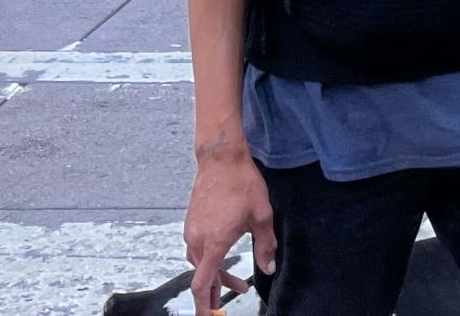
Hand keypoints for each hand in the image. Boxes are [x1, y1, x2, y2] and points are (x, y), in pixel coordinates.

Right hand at [185, 144, 274, 315]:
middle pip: (202, 275)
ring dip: (214, 272)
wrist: (220, 158)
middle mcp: (197, 240)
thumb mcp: (262, 215)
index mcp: (214, 243)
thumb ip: (265, 245)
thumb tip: (269, 268)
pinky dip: (207, 258)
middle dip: (217, 288)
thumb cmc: (242, 184)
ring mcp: (191, 231)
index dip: (203, 305)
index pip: (202, 283)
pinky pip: (196, 249)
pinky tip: (221, 252)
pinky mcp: (190, 222)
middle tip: (239, 291)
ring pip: (198, 262)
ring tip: (232, 276)